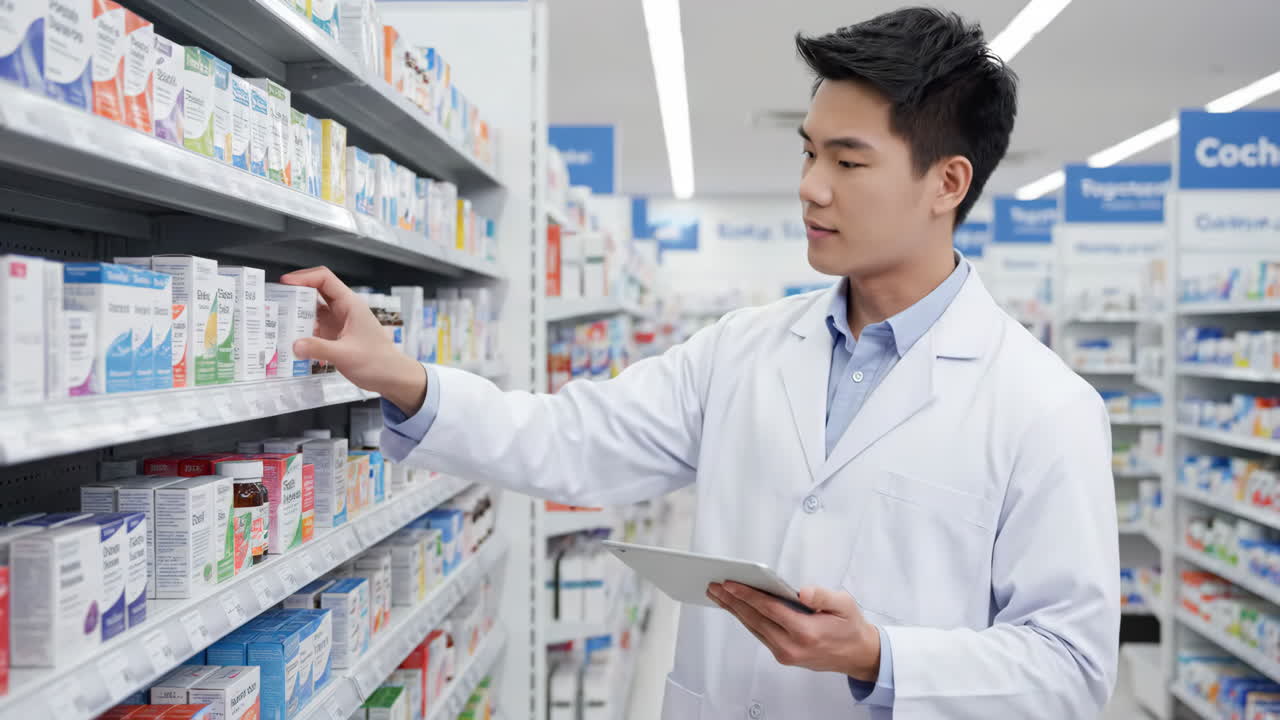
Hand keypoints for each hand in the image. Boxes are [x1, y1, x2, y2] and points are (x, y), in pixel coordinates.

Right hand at [280, 266, 427, 413]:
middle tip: (274, 304)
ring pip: (313, 311)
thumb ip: (319, 349)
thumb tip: (294, 345)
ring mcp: (339, 322)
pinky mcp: (335, 336)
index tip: (284, 284)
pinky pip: (314, 328)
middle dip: (295, 296)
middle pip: (315, 293)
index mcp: (350, 305)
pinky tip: (290, 340)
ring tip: (276, 322)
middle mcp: (343, 310)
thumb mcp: (346, 355)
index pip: (325, 279)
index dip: (304, 277)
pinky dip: (302, 332)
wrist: (392, 378)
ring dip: (297, 316)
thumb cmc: (377, 362)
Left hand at [707, 581, 880, 680]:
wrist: (857, 654)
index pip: (769, 609)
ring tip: (718, 594)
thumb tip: (800, 592)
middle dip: (732, 601)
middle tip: (714, 586)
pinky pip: (759, 634)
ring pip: (753, 628)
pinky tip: (736, 607)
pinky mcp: (783, 655)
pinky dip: (745, 619)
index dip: (747, 595)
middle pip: (754, 619)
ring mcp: (785, 654)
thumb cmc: (850, 626)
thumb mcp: (844, 605)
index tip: (730, 583)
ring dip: (734, 610)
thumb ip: (823, 596)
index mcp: (806, 632)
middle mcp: (792, 646)